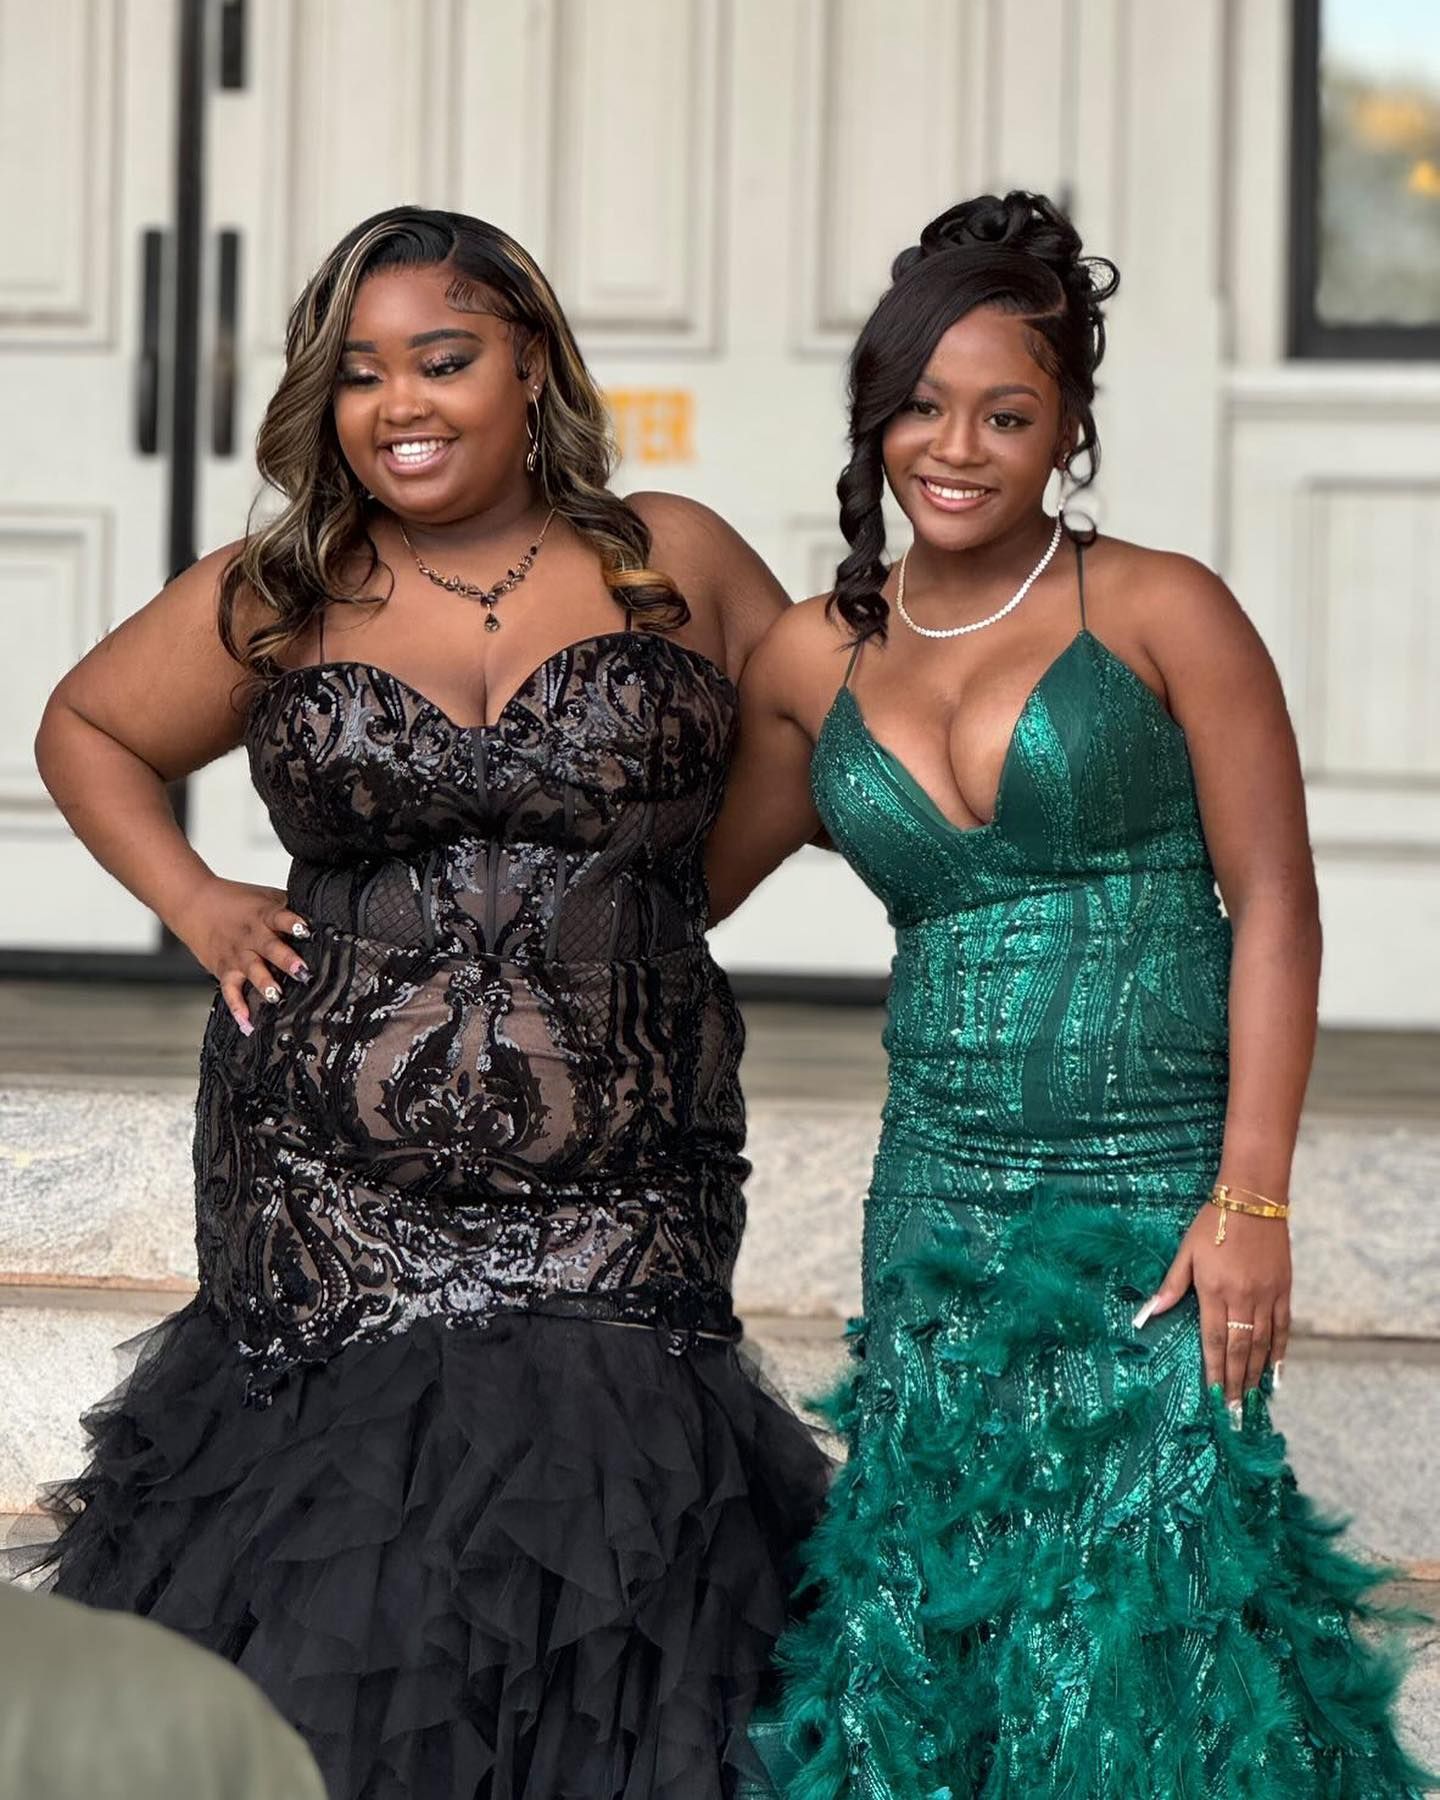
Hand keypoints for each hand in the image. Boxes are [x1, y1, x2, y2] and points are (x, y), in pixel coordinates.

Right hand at [172, 876, 310, 1034]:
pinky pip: (230, 990)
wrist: (194, 903)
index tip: (307, 931)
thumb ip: (289, 906)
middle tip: (302, 972)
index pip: (281, 917)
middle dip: (287, 960)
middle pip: (270, 948)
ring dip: (265, 984)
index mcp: (265, 915)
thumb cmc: (234, 900)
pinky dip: (237, 1007)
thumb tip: (322, 912)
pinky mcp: (224, 969)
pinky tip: (247, 1022)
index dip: (294, 923)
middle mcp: (252, 936)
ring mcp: (238, 954)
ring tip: (277, 997)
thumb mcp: (265, 897)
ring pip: (252, 970)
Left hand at [1135, 1201, 1291, 1413]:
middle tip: (1235, 1415)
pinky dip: (1281, 1353)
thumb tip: (1149, 1314)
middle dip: (1235, 1384)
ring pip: (1263, 1344)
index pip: (1213, 1341)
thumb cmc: (1212, 1222)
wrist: (1253, 1199)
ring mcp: (1267, 1296)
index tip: (1213, 1398)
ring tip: (1251, 1401)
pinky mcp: (1284, 1290)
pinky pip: (1284, 1328)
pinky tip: (1276, 1375)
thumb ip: (1171, 1286)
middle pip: (1239, 1350)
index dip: (1213, 1371)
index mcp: (1215, 1291)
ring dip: (1255, 1375)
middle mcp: (1243, 1298)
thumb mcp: (1186, 1252)